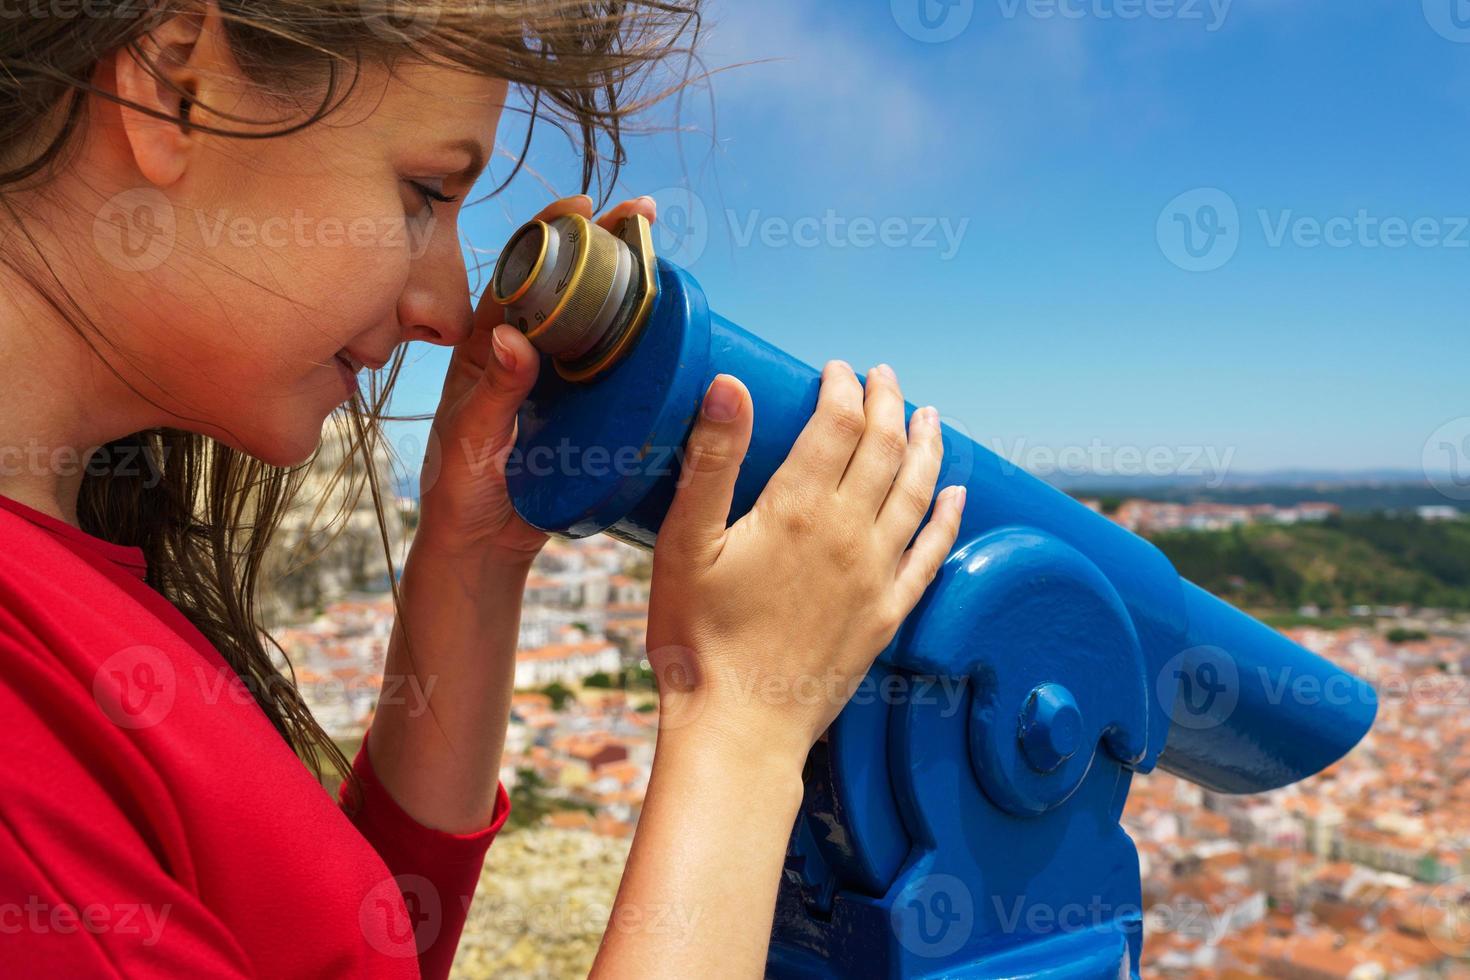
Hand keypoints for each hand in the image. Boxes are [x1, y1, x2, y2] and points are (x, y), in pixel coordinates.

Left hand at [415, 193, 658, 561]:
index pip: (517, 276)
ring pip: (589, 323)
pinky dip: (635, 345)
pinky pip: (609, 369)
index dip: (547, 234)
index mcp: (483, 351)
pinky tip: (665, 330)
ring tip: (660, 255)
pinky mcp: (579, 414)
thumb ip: (492, 393)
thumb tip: (512, 337)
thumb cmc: (461, 493)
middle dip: (599, 246)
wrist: (482, 547)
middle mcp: (519, 357)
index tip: (581, 204)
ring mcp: (551, 384)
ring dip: (622, 288)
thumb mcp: (472, 442)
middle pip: (562, 287)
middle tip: (639, 216)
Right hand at [646, 361, 965, 767]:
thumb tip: (730, 385)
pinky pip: (932, 555)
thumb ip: (712, 461)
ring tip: (929, 416)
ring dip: (926, 447)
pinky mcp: (886, 615)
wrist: (738, 727)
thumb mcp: (683, 543)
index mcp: (798, 509)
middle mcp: (849, 534)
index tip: (836, 369)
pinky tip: (958, 497)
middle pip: (884, 449)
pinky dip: (949, 519)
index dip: (840, 388)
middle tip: (883, 378)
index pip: (836, 424)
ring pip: (917, 493)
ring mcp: (875, 575)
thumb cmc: (697, 639)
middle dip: (887, 403)